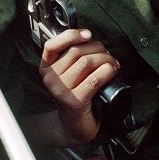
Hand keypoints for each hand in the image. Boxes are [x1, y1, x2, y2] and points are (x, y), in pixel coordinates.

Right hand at [39, 29, 119, 144]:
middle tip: (109, 54)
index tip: (87, 34)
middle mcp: (50, 78)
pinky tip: (111, 71)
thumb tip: (91, 39)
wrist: (73, 125)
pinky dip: (106, 72)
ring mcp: (60, 90)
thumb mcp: (67, 74)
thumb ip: (71, 56)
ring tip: (112, 63)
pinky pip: (94, 79)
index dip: (70, 35)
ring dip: (105, 60)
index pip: (52, 45)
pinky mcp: (74, 101)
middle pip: (76, 52)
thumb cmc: (74, 95)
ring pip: (86, 62)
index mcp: (46, 67)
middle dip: (97, 49)